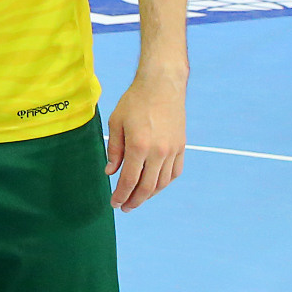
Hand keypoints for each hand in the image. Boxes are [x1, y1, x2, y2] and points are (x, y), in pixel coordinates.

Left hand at [103, 67, 184, 211]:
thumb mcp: (116, 123)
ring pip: (162, 183)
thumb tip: (110, 172)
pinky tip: (155, 185)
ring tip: (138, 198)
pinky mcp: (181, 146)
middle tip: (125, 207)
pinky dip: (164, 183)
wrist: (162, 84)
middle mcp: (158, 152)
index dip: (120, 195)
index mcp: (138, 146)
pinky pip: (174, 172)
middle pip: (147, 187)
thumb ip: (114, 150)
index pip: (129, 180)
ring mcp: (172, 150)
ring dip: (149, 195)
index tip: (114, 203)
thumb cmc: (135, 101)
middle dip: (134, 201)